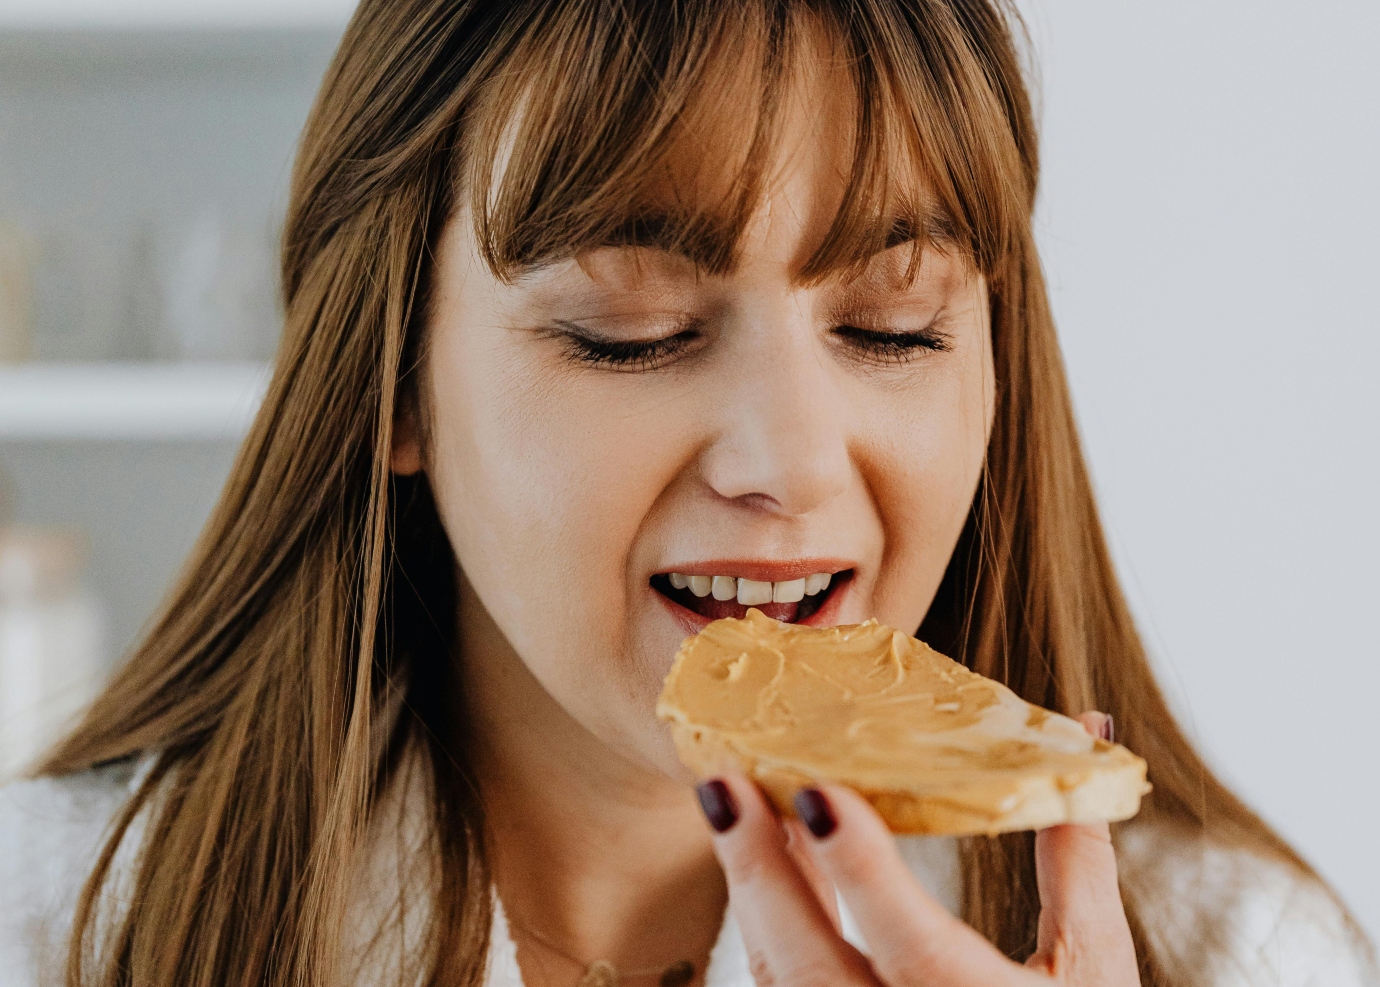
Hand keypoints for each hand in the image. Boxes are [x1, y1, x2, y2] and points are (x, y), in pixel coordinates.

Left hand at [695, 712, 1140, 986]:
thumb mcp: (1094, 966)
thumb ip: (1078, 856)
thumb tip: (1089, 731)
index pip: (917, 951)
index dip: (864, 876)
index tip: (817, 796)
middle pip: (812, 967)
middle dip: (762, 872)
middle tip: (724, 785)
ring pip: (782, 976)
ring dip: (755, 885)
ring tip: (731, 795)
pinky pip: (784, 985)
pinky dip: (769, 917)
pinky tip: (763, 854)